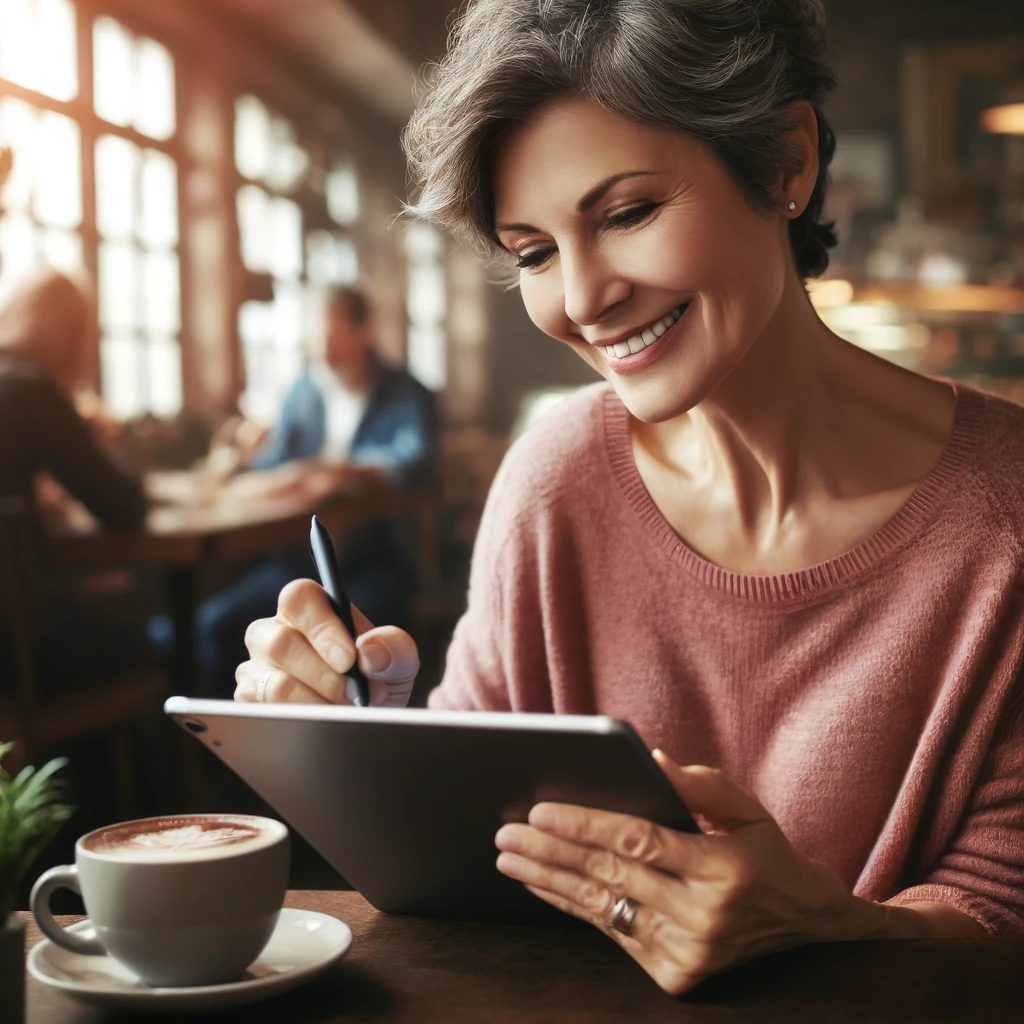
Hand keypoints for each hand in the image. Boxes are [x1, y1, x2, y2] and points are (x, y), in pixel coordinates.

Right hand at [235, 578, 418, 706]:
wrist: (367, 723)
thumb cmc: (378, 681)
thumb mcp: (398, 661)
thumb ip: (393, 647)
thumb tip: (370, 652)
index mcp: (309, 609)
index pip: (299, 598)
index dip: (321, 627)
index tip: (349, 659)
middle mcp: (274, 632)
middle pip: (280, 642)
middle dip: (323, 675)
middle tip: (355, 695)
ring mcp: (257, 667)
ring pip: (272, 683)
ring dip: (315, 702)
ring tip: (346, 711)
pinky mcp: (248, 701)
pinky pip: (264, 712)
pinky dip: (299, 721)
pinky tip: (322, 725)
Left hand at [494, 753, 858, 994]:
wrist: (802, 922)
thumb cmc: (765, 853)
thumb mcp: (746, 808)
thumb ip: (699, 784)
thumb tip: (650, 759)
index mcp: (723, 869)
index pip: (638, 841)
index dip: (585, 824)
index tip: (540, 808)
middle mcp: (704, 916)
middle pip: (609, 875)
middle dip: (551, 850)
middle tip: (506, 831)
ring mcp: (688, 952)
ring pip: (602, 907)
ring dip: (548, 880)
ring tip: (509, 858)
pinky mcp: (675, 974)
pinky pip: (610, 932)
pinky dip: (572, 905)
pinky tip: (543, 884)